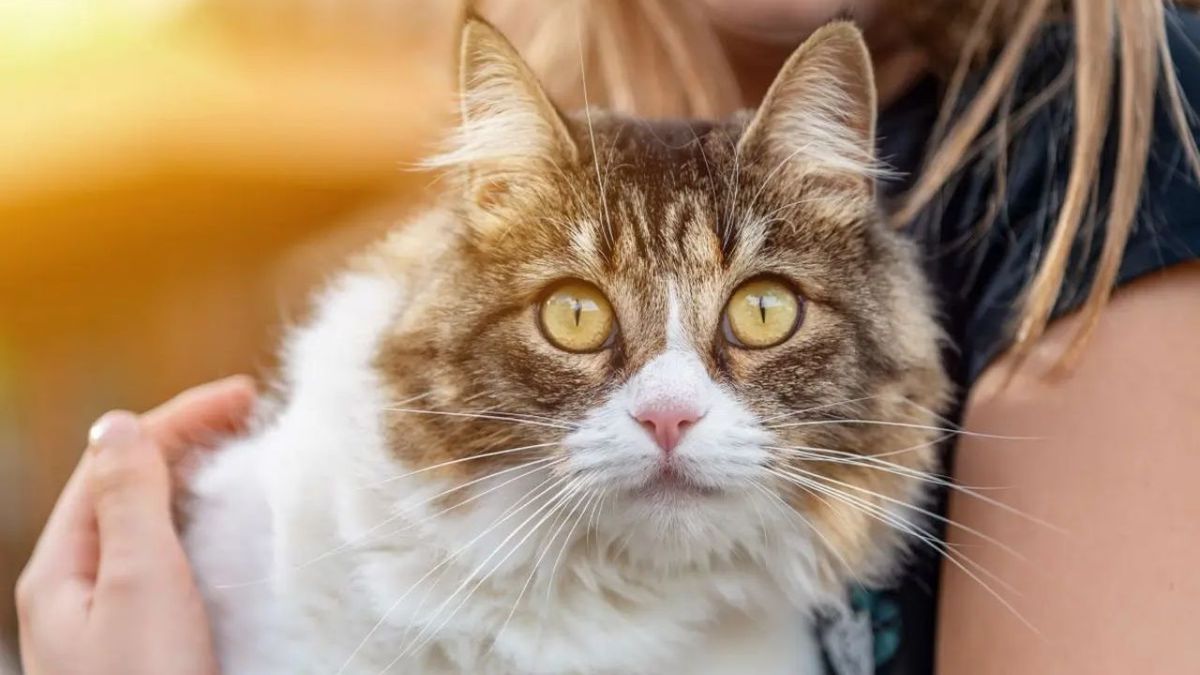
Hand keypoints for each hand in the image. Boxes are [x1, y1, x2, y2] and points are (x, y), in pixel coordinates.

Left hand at [16, 376, 256, 674]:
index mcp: (61, 569)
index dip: (179, 418)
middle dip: (187, 442)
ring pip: (150, 526)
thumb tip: (119, 424)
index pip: (117, 463)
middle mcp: (80, 589)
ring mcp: (113, 619)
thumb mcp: (138, 583)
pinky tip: (233, 530)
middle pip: (129, 489)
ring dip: (195, 482)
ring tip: (246, 457)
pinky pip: (169, 565)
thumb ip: (128, 500)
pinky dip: (202, 530)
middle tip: (253, 415)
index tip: (247, 394)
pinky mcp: (149, 643)